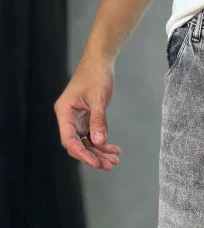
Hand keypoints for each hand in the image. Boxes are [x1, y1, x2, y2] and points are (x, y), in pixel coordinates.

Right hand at [54, 55, 120, 170]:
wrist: (99, 62)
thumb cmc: (95, 75)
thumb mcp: (98, 98)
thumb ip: (98, 120)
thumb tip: (99, 142)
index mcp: (64, 112)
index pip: (69, 139)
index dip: (82, 154)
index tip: (96, 163)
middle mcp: (68, 118)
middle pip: (77, 145)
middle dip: (93, 156)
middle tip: (109, 165)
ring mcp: (76, 120)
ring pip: (86, 144)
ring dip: (100, 153)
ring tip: (115, 160)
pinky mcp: (86, 120)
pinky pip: (92, 137)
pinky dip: (103, 145)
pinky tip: (114, 150)